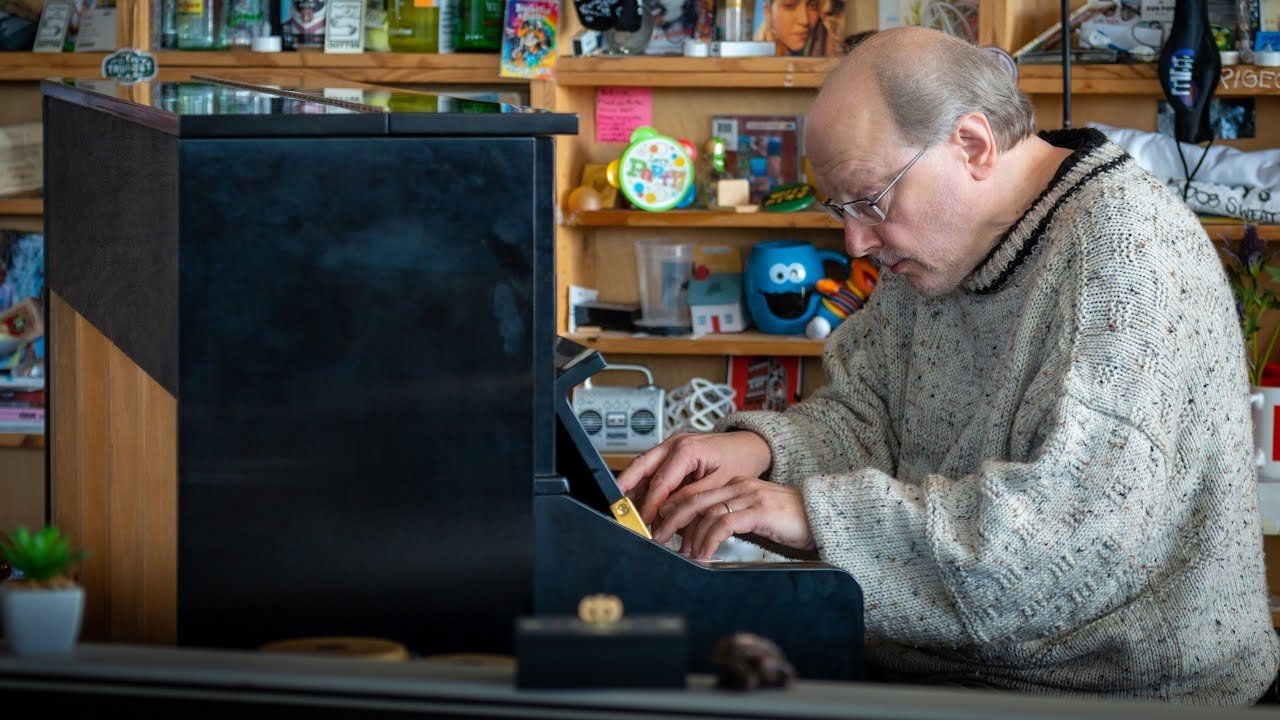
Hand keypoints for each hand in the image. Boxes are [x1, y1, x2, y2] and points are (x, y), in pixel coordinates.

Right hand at [615, 431, 772, 525]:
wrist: (749, 445)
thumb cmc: (739, 460)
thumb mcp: (720, 483)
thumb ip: (693, 497)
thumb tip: (668, 512)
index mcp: (687, 449)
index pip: (661, 482)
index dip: (650, 505)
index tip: (644, 523)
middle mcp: (674, 443)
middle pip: (641, 466)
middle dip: (626, 487)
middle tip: (618, 508)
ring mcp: (671, 446)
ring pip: (643, 467)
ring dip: (635, 488)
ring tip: (629, 510)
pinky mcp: (672, 452)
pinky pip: (653, 468)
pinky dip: (647, 485)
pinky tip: (644, 502)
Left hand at [656, 476, 815, 558]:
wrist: (822, 516)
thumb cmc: (789, 520)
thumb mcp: (754, 515)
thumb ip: (732, 519)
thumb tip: (705, 536)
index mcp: (735, 484)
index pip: (695, 493)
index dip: (674, 509)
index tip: (661, 526)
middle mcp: (738, 485)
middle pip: (694, 499)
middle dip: (672, 519)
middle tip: (658, 537)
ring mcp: (749, 496)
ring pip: (706, 512)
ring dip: (689, 534)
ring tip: (681, 551)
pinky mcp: (759, 510)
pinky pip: (724, 524)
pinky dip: (709, 540)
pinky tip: (704, 553)